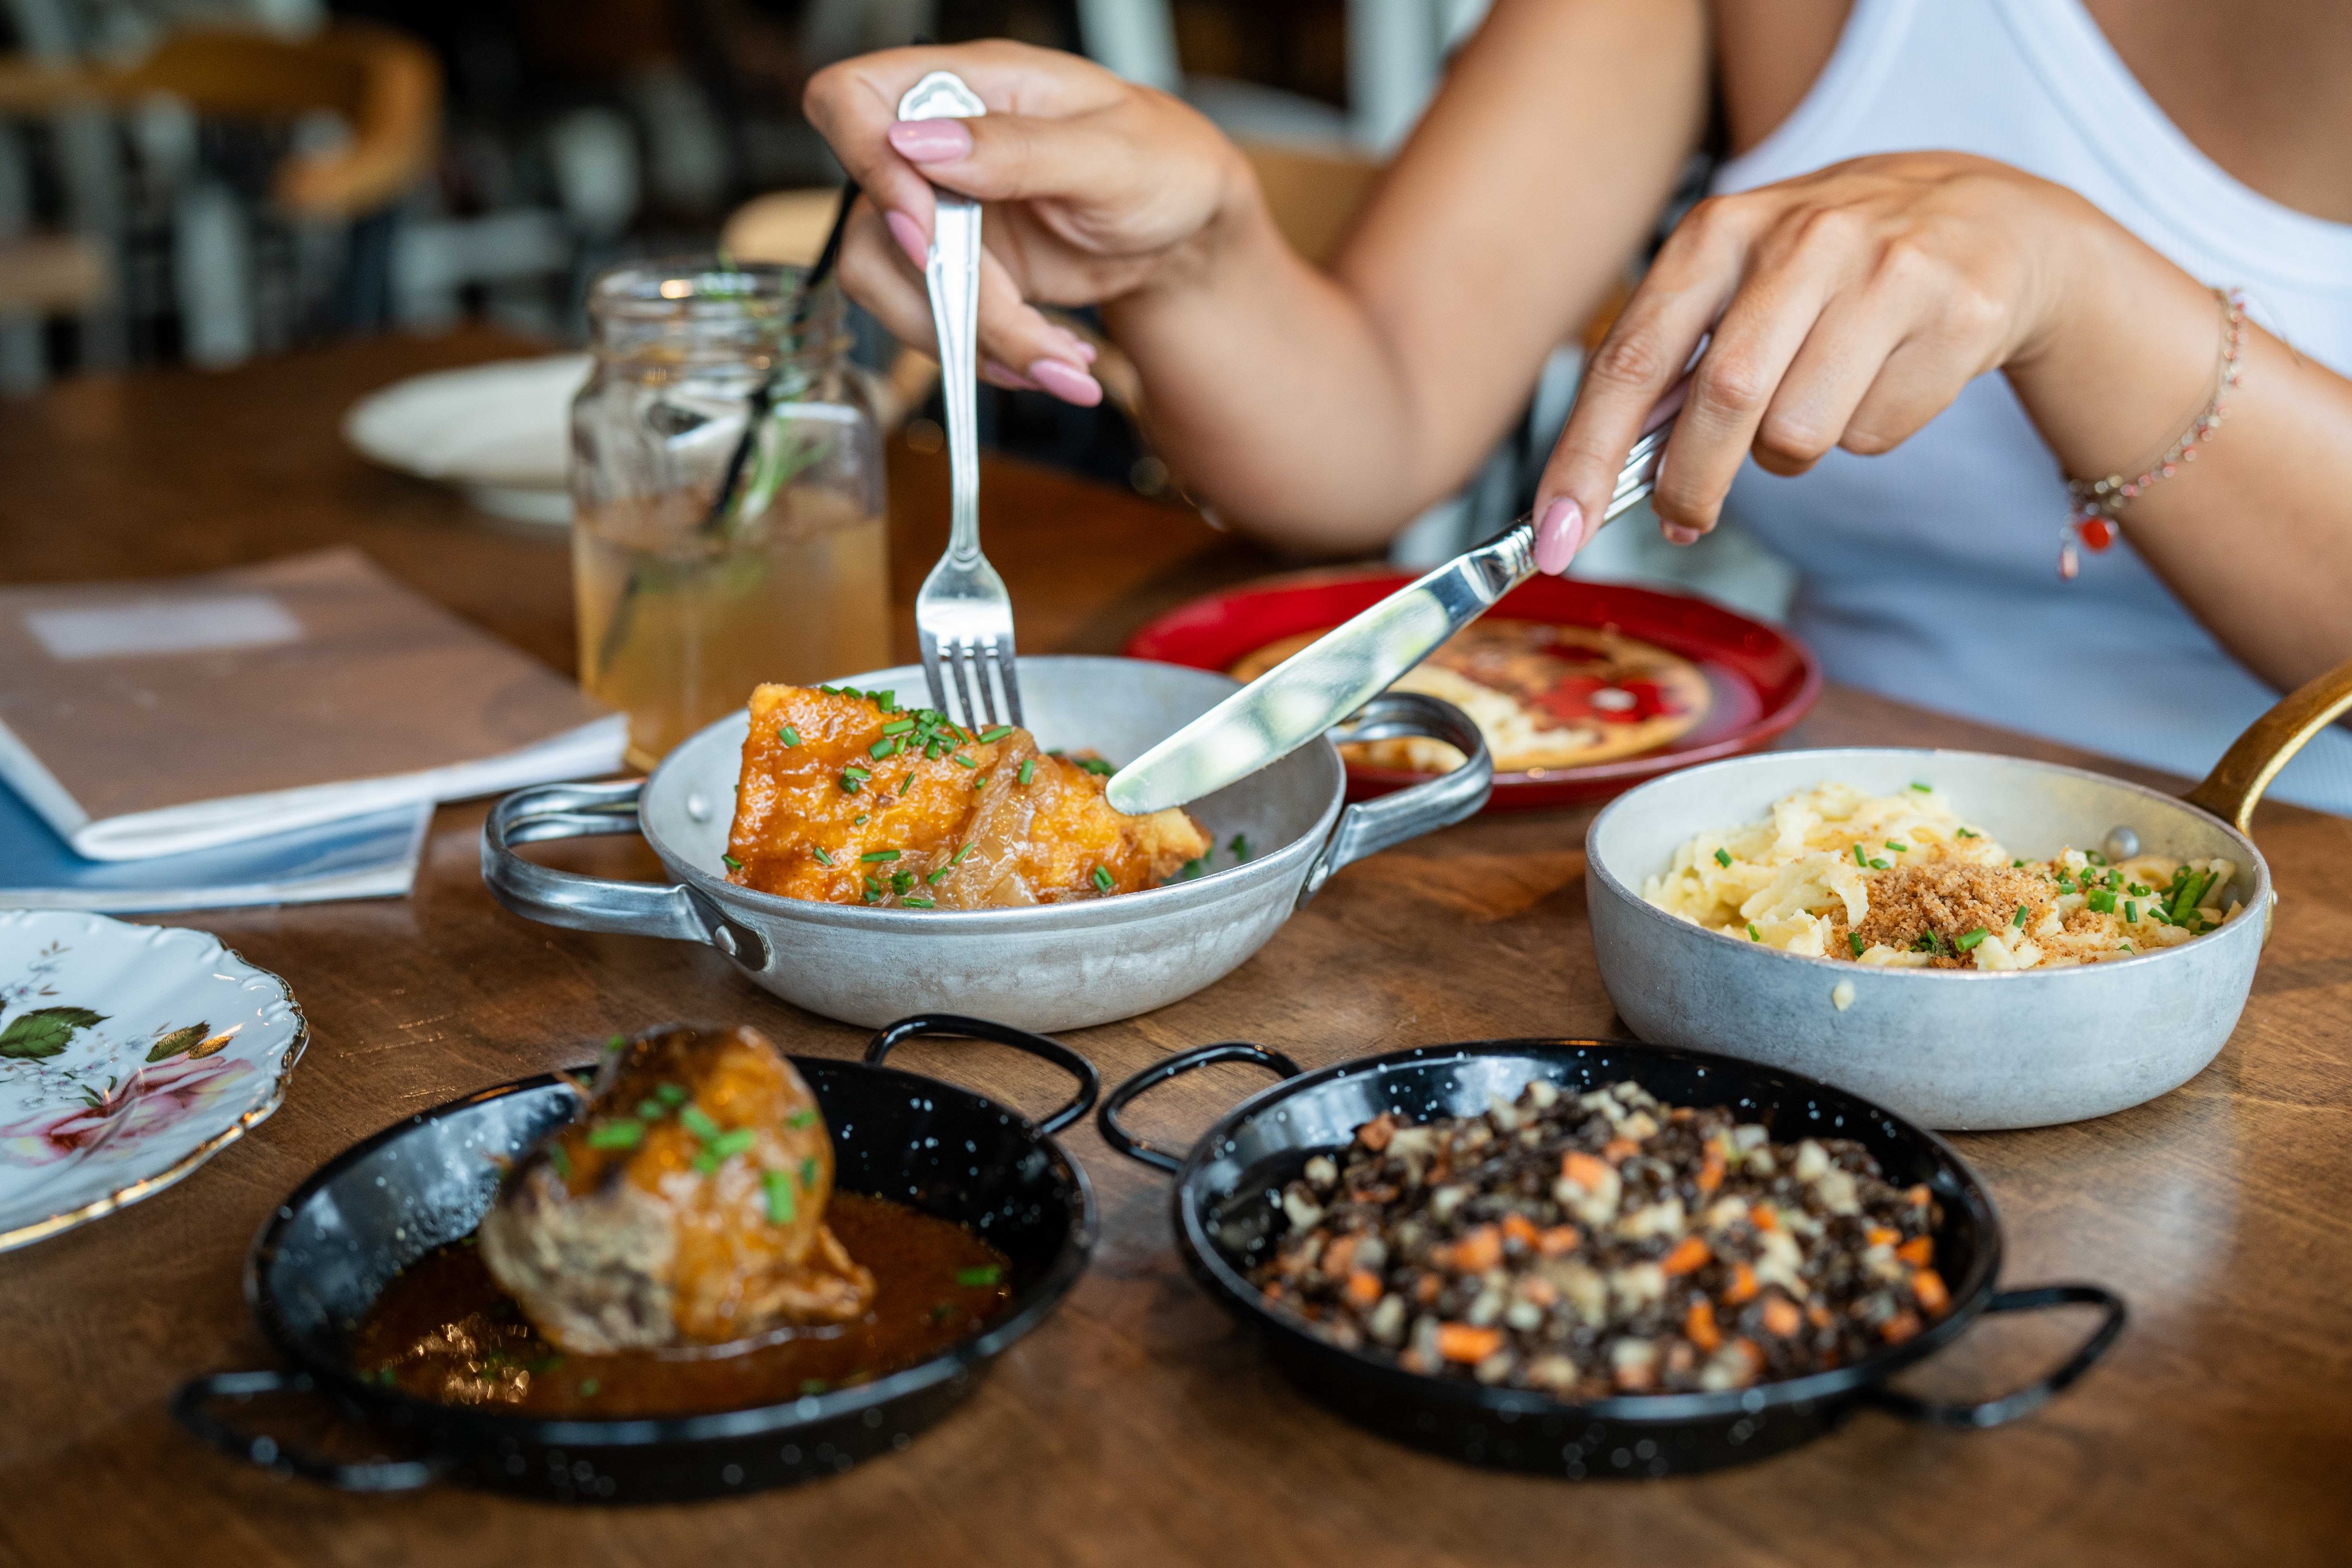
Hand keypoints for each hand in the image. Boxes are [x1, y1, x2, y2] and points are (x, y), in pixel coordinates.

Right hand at [803, 41, 1249, 404]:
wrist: (1189, 231)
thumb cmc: (1165, 165)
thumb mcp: (1113, 154)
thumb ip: (1019, 149)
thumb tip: (920, 143)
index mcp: (973, 86)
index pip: (852, 101)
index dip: (869, 167)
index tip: (928, 231)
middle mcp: (941, 148)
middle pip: (870, 225)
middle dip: (948, 295)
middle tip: (1023, 331)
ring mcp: (945, 213)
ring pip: (893, 289)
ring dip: (974, 341)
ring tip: (1060, 361)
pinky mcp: (960, 271)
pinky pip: (937, 324)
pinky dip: (993, 356)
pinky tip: (1056, 356)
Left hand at [1529, 152, 2081, 569]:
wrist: (1987, 216)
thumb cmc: (1831, 267)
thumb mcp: (1740, 281)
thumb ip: (1671, 364)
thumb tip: (1601, 479)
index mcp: (1721, 232)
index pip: (1631, 360)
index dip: (1585, 457)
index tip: (1555, 537)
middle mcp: (1803, 238)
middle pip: (1723, 401)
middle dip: (1692, 485)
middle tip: (1686, 520)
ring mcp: (1889, 270)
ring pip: (1802, 432)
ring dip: (1790, 455)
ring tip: (1815, 402)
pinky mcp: (1961, 313)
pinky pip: (1877, 433)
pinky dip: (1867, 433)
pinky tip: (1888, 375)